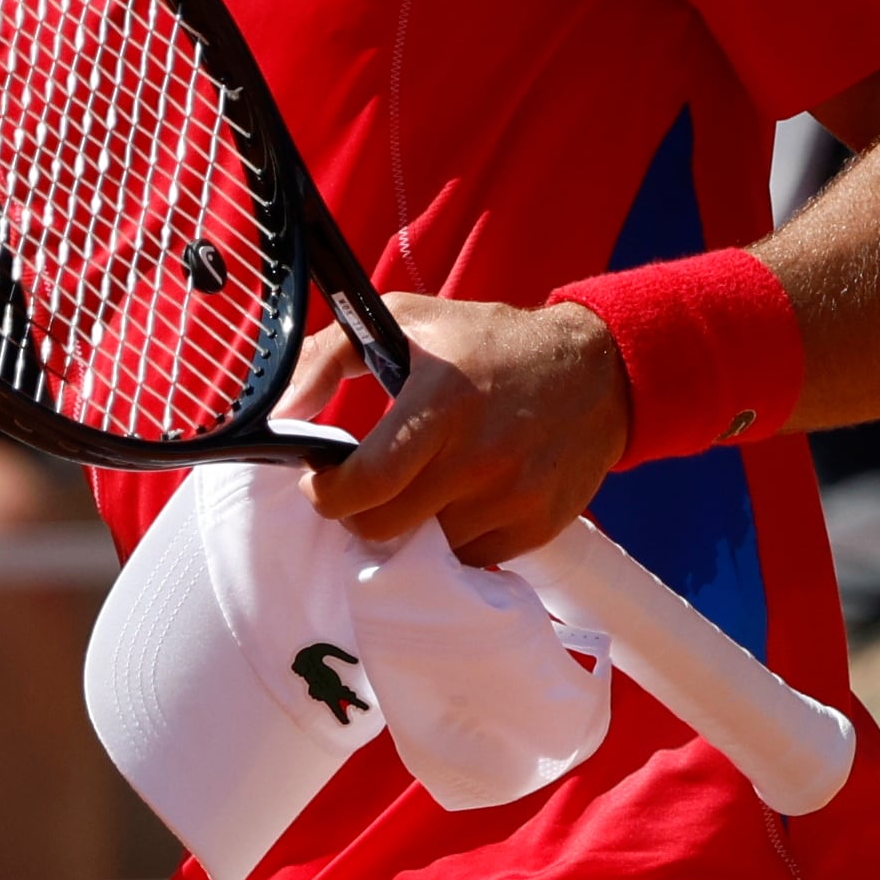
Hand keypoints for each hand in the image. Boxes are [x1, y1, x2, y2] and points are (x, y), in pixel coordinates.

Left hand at [281, 293, 630, 568]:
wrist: (599, 370)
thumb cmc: (489, 342)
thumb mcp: (407, 321)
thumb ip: (328, 357)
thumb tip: (280, 410)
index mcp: (441, 403)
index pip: (367, 483)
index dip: (327, 494)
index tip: (320, 481)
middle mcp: (479, 457)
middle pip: (385, 527)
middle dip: (358, 514)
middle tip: (361, 490)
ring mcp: (512, 497)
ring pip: (426, 547)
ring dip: (409, 525)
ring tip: (416, 487)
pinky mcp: (537, 526)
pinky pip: (470, 557)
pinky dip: (453, 538)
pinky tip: (457, 498)